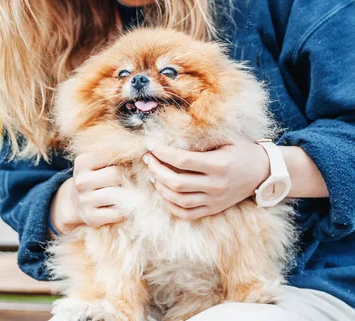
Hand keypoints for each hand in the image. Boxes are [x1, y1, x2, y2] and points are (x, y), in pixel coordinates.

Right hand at [50, 152, 124, 234]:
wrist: (77, 202)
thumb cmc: (96, 178)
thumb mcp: (99, 162)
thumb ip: (116, 156)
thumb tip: (144, 154)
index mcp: (82, 162)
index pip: (113, 155)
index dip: (126, 159)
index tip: (132, 162)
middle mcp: (81, 181)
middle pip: (116, 174)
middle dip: (127, 177)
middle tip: (131, 179)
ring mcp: (84, 200)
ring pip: (117, 194)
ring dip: (127, 194)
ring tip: (128, 192)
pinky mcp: (90, 217)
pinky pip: (117, 213)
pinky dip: (123, 210)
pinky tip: (121, 206)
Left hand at [143, 136, 269, 219]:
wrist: (264, 173)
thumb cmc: (243, 151)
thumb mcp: (227, 138)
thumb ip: (202, 138)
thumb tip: (172, 136)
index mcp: (219, 165)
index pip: (182, 160)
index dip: (162, 153)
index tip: (151, 146)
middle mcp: (216, 185)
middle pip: (176, 182)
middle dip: (157, 169)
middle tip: (148, 159)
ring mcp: (214, 200)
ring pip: (178, 200)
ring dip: (160, 187)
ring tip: (153, 174)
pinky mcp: (214, 209)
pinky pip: (187, 214)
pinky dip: (171, 205)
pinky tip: (164, 192)